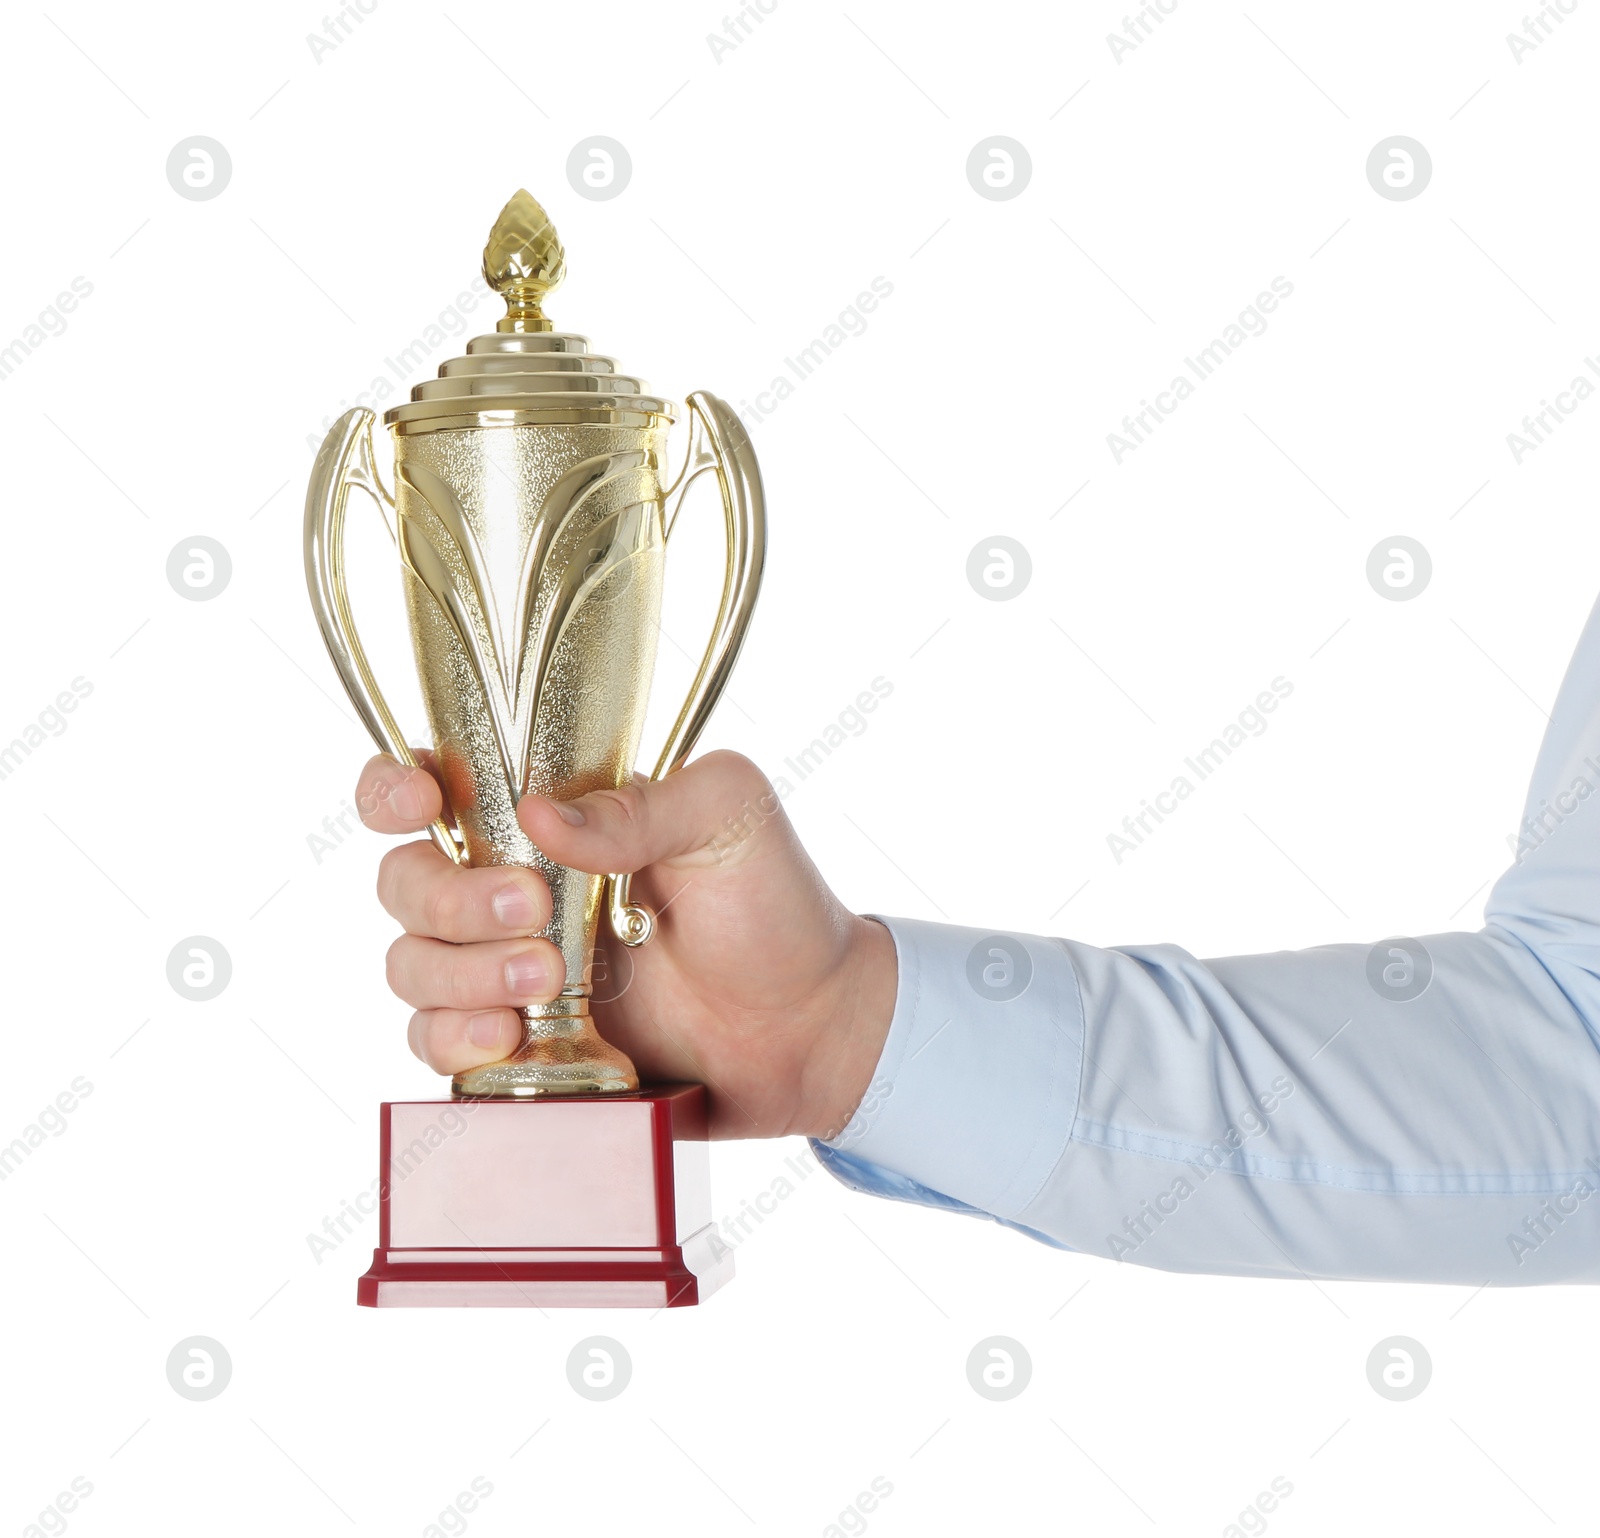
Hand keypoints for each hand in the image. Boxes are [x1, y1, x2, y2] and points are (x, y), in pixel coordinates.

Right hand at [356, 750, 896, 1138]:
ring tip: (546, 983)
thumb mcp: (729, 820)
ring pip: (411, 963)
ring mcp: (509, 968)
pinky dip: (454, 1037)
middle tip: (536, 912)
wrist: (810, 1030)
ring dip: (459, 971)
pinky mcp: (519, 1045)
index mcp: (555, 816)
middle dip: (452, 896)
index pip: (436, 784)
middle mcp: (514, 885)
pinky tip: (511, 1036)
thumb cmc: (775, 906)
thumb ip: (640, 806)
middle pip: (405, 880)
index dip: (395, 787)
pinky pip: (434, 1042)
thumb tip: (538, 813)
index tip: (420, 802)